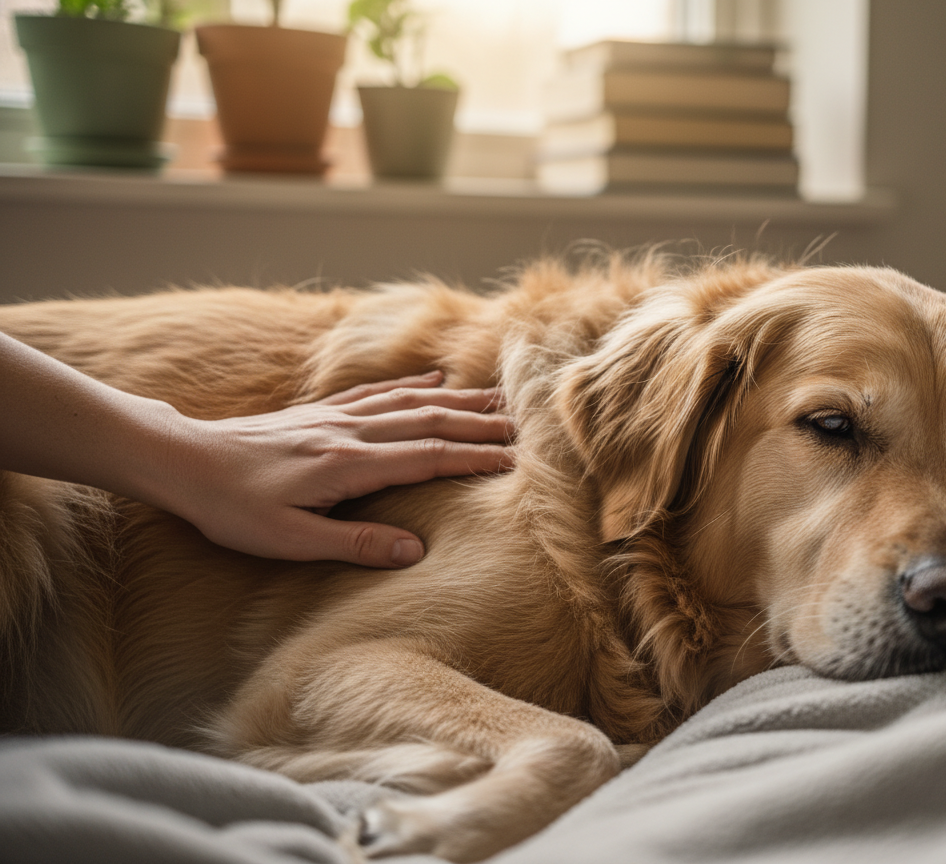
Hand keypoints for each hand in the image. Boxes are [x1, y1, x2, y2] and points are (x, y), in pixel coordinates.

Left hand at [160, 371, 513, 566]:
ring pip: (411, 400)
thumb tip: (416, 550)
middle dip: (480, 423)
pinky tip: (433, 378)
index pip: (428, 457)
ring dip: (458, 399)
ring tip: (497, 398)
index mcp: (348, 464)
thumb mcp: (290, 540)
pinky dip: (413, 384)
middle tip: (524, 427)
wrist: (185, 462)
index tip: (514, 460)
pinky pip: (379, 391)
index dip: (474, 457)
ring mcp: (336, 416)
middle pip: (430, 420)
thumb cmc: (233, 509)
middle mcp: (350, 431)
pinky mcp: (322, 411)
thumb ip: (355, 543)